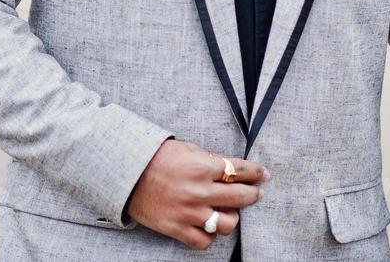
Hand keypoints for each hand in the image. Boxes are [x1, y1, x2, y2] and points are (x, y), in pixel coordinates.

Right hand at [125, 139, 269, 249]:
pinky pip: (204, 241)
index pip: (239, 170)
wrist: (126, 173)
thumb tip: (229, 167)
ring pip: (227, 224)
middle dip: (254, 193)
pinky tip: (209, 226)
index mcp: (202, 167)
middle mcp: (200, 191)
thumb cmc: (156, 158)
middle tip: (257, 192)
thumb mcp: (186, 149)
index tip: (263, 174)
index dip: (256, 172)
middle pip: (241, 196)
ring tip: (230, 212)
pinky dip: (209, 235)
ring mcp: (189, 212)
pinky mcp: (177, 229)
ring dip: (232, 217)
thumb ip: (209, 159)